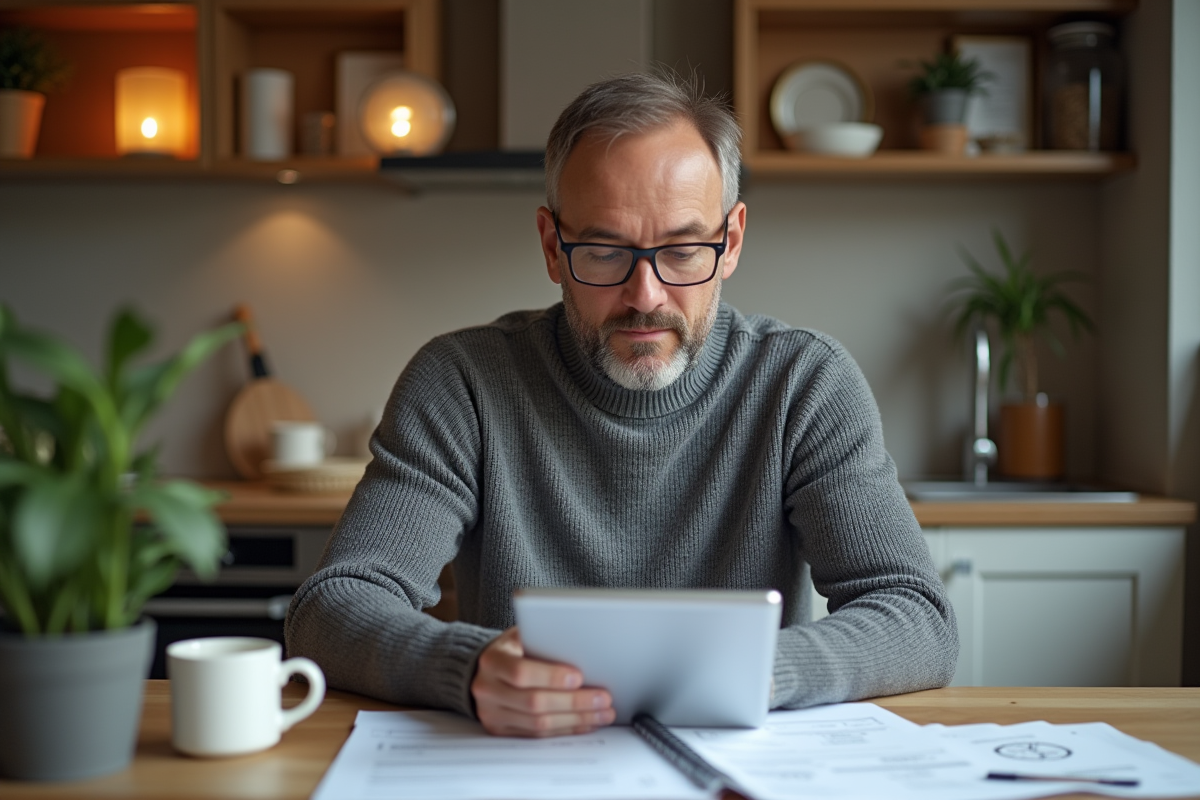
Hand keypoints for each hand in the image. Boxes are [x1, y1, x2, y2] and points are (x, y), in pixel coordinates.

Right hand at [471, 627, 614, 736]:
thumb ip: (543, 640)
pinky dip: (566, 729)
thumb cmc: (513, 649)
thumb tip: (580, 647)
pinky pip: (538, 735)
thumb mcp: (522, 636)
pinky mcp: (501, 730)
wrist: (486, 670)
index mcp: (492, 661)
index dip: (551, 676)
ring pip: (539, 724)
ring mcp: (492, 713)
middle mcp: (487, 689)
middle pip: (534, 702)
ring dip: (576, 720)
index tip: (579, 676)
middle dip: (573, 702)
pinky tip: (586, 723)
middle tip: (602, 698)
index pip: (521, 672)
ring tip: (602, 713)